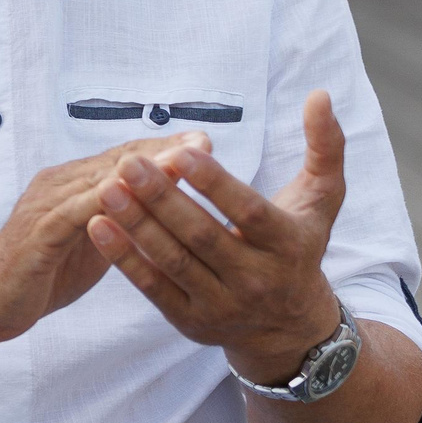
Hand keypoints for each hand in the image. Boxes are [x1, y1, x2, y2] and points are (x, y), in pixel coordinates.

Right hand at [0, 133, 207, 346]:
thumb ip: (118, 221)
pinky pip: (77, 212)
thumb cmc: (42, 274)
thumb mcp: (92, 243)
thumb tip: (160, 211)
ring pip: (102, 179)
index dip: (165, 150)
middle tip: (204, 143)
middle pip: (119, 161)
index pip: (125, 159)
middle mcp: (59, 185)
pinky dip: (106, 200)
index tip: (205, 144)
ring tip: (183, 162)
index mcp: (72, 186)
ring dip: (145, 170)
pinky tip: (134, 195)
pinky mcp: (39, 231)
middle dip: (164, 151)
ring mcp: (46, 204)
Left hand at [87, 91, 348, 384]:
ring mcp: (221, 304)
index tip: (181, 150)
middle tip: (128, 163)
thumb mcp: (322, 199)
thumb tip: (319, 95)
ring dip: (136, 225)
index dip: (215, 183)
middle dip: (162, 199)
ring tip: (106, 188)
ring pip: (173, 261)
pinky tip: (96, 226)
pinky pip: (152, 288)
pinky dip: (123, 259)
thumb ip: (325, 147)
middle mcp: (256, 279)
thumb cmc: (299, 246)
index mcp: (287, 244)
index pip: (249, 212)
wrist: (289, 328)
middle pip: (202, 236)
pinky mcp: (190, 321)